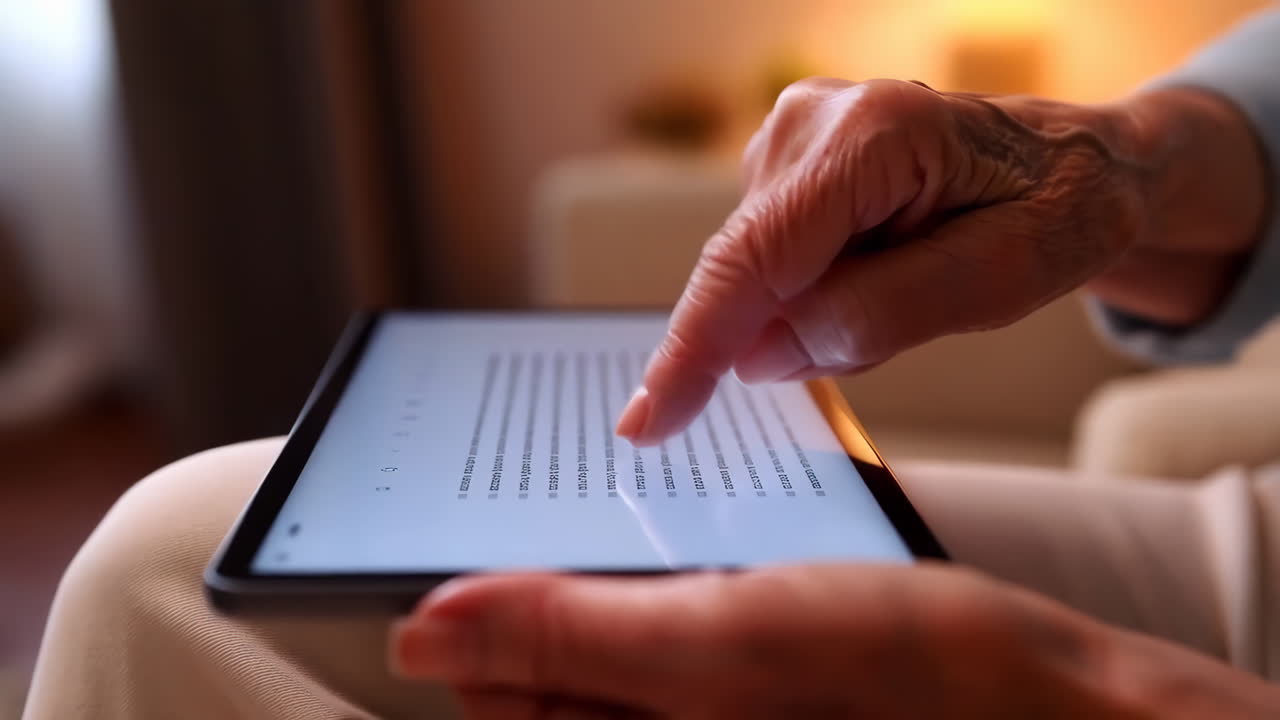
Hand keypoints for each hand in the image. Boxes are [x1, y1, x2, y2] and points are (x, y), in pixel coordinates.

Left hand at [390, 564, 1279, 717]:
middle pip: (543, 683)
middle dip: (539, 599)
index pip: (492, 700)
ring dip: (603, 589)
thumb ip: (564, 639)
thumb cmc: (905, 677)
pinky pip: (667, 653)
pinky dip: (661, 597)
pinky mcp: (743, 705)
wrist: (1048, 701)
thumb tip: (420, 636)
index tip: (471, 538)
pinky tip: (690, 556)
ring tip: (630, 527)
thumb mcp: (717, 647)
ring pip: (606, 659)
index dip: (469, 618)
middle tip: (563, 517)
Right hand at [614, 78, 1265, 445]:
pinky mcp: (785, 164)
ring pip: (760, 274)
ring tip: (917, 276)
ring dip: (817, 311)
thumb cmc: (1057, 211)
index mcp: (873, 136)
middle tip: (911, 309)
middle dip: (795, 330)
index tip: (648, 423)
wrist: (1076, 162)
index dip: (696, 347)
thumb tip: (760, 356)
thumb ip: (880, 316)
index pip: (755, 258)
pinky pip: (772, 262)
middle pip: (751, 269)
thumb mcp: (1003, 279)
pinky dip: (815, 292)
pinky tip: (884, 265)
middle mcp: (812, 121)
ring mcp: (791, 135)